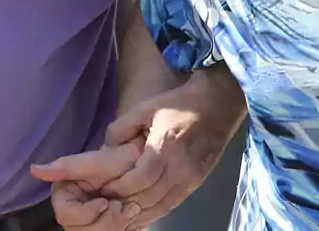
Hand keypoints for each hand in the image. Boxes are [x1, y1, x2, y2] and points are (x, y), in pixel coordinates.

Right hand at [30, 139, 145, 229]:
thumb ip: (68, 166)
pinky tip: (131, 216)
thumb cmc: (121, 160)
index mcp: (65, 195)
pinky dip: (124, 228)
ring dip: (117, 225)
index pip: (66, 215)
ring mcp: (88, 224)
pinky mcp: (105, 228)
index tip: (105, 202)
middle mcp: (73, 213)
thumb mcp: (99, 161)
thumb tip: (34, 169)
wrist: (143, 168)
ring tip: (130, 209)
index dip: (89, 212)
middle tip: (123, 207)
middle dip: (106, 222)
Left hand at [38, 72, 245, 229]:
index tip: (99, 190)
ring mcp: (189, 180)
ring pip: (159, 207)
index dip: (117, 188)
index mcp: (164, 148)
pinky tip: (139, 215)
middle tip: (103, 204)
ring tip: (117, 214)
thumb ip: (122, 128)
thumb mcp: (146, 107)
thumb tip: (105, 148)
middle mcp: (178, 169)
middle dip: (122, 204)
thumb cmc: (179, 103)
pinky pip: (171, 206)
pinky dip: (154, 213)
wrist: (218, 104)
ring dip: (137, 213)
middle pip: (146, 198)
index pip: (137, 180)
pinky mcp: (195, 184)